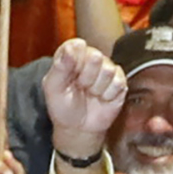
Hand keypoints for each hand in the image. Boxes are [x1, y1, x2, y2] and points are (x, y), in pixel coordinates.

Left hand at [38, 36, 126, 166]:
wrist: (78, 128)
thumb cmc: (63, 106)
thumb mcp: (53, 88)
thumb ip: (60, 66)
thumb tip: (72, 46)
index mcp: (71, 55)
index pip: (76, 45)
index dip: (75, 59)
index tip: (70, 74)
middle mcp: (90, 58)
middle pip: (94, 56)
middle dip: (85, 77)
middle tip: (80, 87)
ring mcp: (106, 69)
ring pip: (107, 69)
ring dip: (96, 87)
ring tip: (90, 93)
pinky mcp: (119, 81)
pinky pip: (118, 82)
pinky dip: (108, 95)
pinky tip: (101, 98)